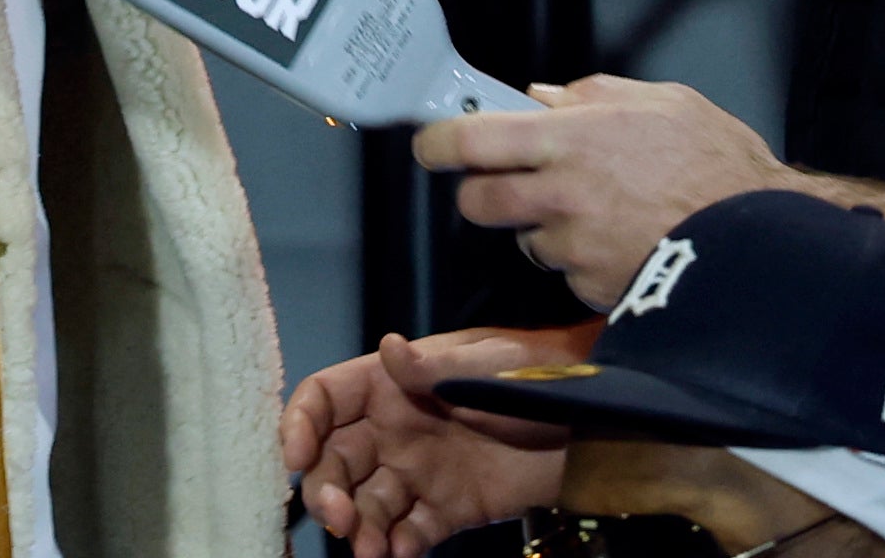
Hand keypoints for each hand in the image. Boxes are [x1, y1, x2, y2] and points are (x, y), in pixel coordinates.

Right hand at [281, 325, 585, 557]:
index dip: (300, 424)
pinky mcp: (445, 509)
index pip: (327, 400)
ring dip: (359, 530)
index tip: (293, 457)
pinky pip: (408, 533)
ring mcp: (417, 472)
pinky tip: (399, 554)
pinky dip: (397, 548)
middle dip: (327, 492)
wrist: (591, 423)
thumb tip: (391, 348)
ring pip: (366, 505)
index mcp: (394, 384)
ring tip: (371, 551)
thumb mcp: (490, 363)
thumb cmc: (538, 373)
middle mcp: (394, 429)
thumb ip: (437, 366)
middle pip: (335, 462)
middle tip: (340, 520)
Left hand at [414, 76, 787, 310]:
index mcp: (569, 139)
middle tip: (511, 179)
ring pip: (523, 239)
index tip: (433, 142)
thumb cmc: (718, 166)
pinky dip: (580, 258)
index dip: (439, 141)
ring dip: (541, 226)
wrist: (760, 242)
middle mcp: (560, 196)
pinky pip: (564, 271)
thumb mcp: (661, 103)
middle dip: (484, 191)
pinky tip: (621, 239)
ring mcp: (572, 248)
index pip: (470, 140)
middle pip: (476, 201)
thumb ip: (591, 96)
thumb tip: (544, 98)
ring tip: (597, 209)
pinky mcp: (589, 288)